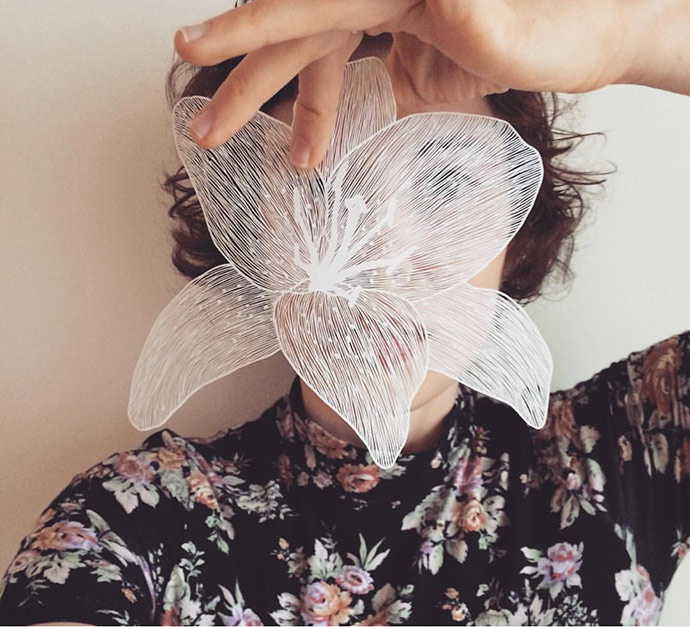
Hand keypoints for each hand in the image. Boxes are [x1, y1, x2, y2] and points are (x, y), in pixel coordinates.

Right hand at [173, 0, 687, 165]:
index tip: (194, 46)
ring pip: (320, 58)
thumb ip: (477, 24)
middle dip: (249, 83)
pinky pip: (349, 71)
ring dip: (294, 113)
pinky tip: (315, 147)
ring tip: (279, 165)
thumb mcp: (526, 34)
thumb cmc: (576, 24)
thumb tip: (441, 6)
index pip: (313, 5)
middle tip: (204, 126)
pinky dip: (327, 110)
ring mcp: (395, 13)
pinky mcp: (405, 36)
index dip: (251, 27)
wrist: (601, 28)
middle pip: (300, 32)